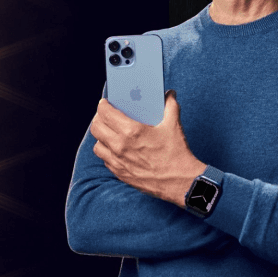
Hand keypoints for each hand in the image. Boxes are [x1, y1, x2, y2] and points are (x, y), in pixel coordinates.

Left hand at [89, 90, 205, 207]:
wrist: (180, 182)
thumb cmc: (177, 153)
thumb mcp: (174, 125)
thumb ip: (170, 105)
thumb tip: (169, 94)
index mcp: (131, 131)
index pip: (105, 113)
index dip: (103, 105)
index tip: (105, 103)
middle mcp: (120, 146)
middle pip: (96, 128)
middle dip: (98, 119)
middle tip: (105, 116)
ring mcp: (118, 162)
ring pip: (97, 145)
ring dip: (101, 137)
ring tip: (109, 133)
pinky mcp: (120, 174)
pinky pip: (105, 160)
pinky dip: (107, 153)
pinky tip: (116, 149)